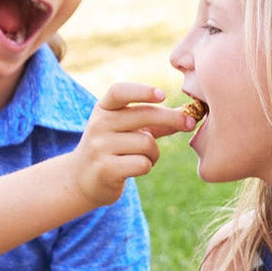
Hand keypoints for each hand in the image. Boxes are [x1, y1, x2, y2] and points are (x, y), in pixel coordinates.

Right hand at [64, 83, 196, 206]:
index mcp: (104, 108)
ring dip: (154, 153)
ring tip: (145, 158)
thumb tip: (189, 113)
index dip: (141, 91)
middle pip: (143, 115)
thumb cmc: (113, 148)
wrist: (81, 179)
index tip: (162, 95)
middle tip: (189, 124)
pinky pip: (142, 163)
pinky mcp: (105, 169)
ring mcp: (100, 147)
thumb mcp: (127, 129)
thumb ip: (155, 121)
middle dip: (172, 119)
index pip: (119, 91)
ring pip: (146, 143)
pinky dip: (147, 166)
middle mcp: (99, 124)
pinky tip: (137, 168)